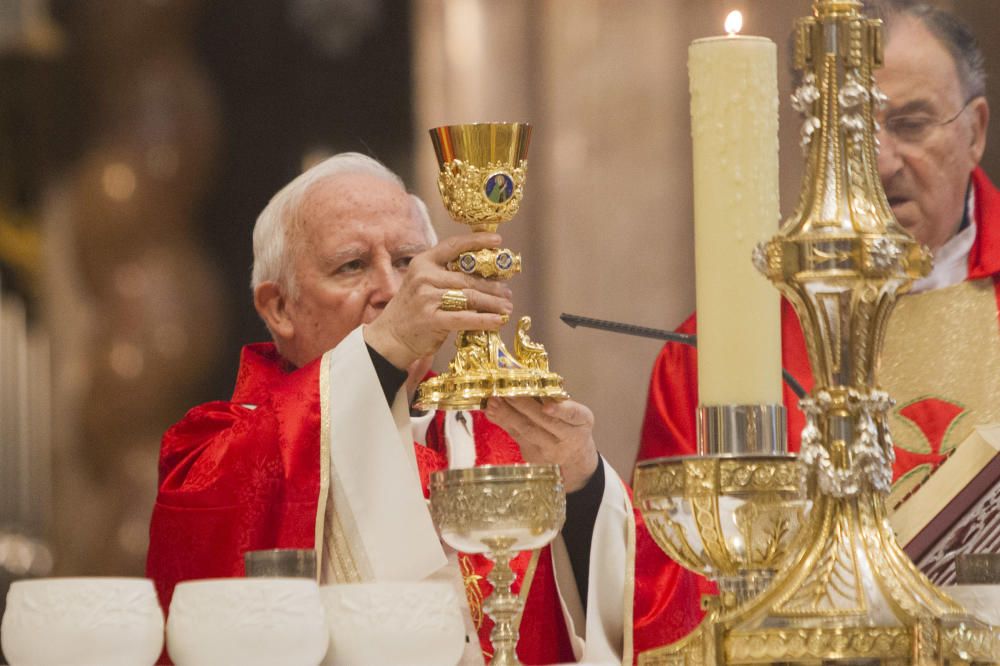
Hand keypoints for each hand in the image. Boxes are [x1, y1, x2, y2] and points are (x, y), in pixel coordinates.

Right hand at [364, 233, 513, 368]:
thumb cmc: (413, 310)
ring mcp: (426, 298)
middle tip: (508, 292)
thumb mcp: (423, 284)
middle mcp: (424, 276)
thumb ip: (446, 276)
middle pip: (467, 277)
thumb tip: (485, 275)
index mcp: (423, 263)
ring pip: (470, 297)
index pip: (453, 246)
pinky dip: (485, 320)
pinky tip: (499, 321)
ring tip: (507, 307)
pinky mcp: (431, 319)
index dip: (477, 241)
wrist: (390, 337)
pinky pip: (465, 318)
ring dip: (493, 303)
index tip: (498, 241)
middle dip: (492, 285)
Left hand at [484, 397, 599, 492]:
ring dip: (508, 415)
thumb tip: (522, 375)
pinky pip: (516, 437)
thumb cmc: (569, 424)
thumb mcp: (572, 411)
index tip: (546, 406)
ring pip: (528, 431)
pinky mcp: (534, 457)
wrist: (574, 457)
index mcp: (582, 421)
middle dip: (524, 406)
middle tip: (507, 392)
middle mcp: (568, 437)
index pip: (573, 415)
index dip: (560, 410)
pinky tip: (491, 411)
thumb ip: (552, 396)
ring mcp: (550, 450)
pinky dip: (502, 422)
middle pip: (545, 422)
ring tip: (494, 401)